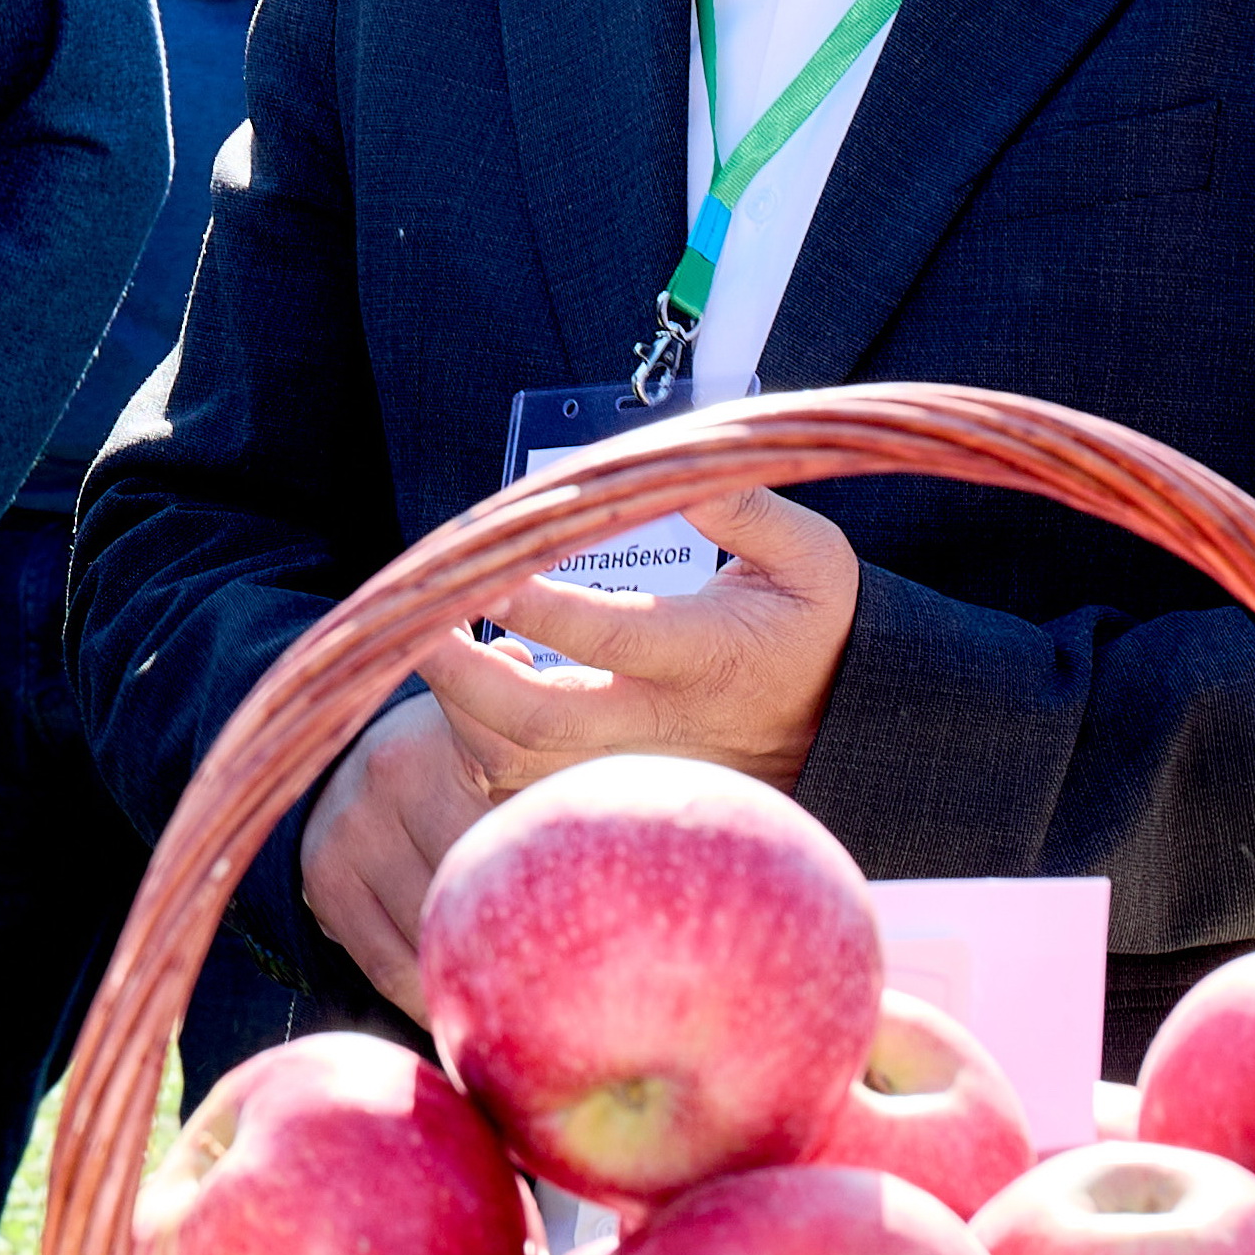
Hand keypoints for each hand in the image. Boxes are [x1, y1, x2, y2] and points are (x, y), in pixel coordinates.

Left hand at [305, 493, 863, 1013]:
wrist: (836, 725)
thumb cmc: (811, 626)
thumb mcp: (812, 558)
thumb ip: (749, 509)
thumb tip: (683, 472)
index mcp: (707, 655)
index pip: (611, 634)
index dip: (543, 606)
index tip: (490, 568)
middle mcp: (658, 722)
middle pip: (536, 720)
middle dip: (461, 673)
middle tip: (418, 613)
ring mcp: (627, 763)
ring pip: (515, 759)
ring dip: (460, 704)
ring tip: (439, 636)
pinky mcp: (605, 782)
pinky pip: (518, 781)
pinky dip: (477, 738)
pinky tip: (482, 677)